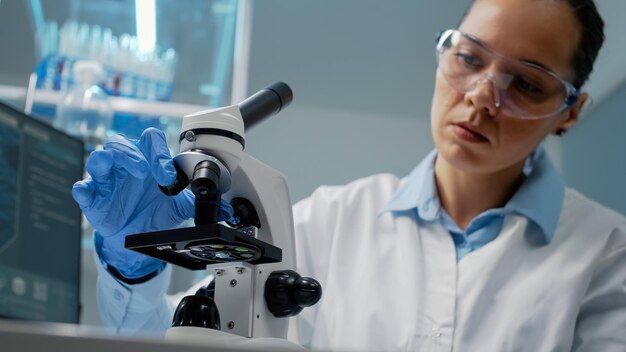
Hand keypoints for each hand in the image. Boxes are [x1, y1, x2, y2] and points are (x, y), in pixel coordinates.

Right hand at [73, 128, 231, 278]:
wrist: (139, 237)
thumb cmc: (156, 213)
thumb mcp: (180, 207)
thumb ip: (199, 202)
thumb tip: (227, 209)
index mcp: (149, 161)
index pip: (151, 141)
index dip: (159, 152)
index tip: (168, 175)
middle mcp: (127, 166)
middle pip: (121, 143)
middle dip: (133, 154)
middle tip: (144, 171)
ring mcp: (108, 181)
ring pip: (99, 158)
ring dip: (106, 160)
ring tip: (116, 171)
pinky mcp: (94, 198)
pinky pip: (82, 188)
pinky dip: (83, 188)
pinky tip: (88, 191)